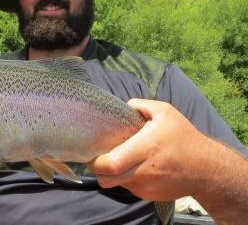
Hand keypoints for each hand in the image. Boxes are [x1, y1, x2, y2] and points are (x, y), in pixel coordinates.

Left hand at [88, 98, 209, 200]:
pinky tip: (135, 168)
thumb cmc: (184, 136)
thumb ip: (141, 105)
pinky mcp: (149, 196)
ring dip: (112, 174)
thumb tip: (123, 105)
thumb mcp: (165, 112)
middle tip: (98, 158)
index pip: (110, 164)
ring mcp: (147, 186)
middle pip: (107, 179)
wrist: (207, 169)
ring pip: (116, 184)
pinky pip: (129, 188)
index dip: (96, 161)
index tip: (94, 151)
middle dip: (98, 170)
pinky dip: (126, 179)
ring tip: (119, 160)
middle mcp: (144, 170)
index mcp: (146, 148)